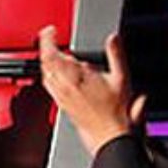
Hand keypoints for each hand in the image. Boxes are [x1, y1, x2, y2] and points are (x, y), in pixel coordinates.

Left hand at [38, 27, 146, 155]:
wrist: (109, 136)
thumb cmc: (116, 113)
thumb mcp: (122, 78)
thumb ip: (116, 54)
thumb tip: (113, 38)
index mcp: (75, 77)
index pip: (51, 54)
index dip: (48, 39)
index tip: (50, 31)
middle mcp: (64, 87)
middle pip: (45, 63)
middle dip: (48, 49)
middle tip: (53, 39)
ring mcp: (61, 97)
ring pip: (46, 75)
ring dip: (48, 62)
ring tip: (57, 55)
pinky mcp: (62, 106)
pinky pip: (50, 87)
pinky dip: (50, 76)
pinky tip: (59, 75)